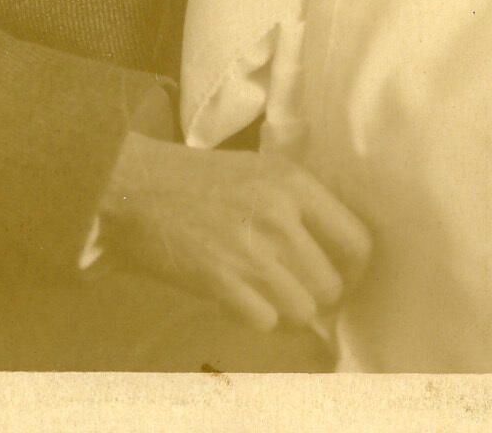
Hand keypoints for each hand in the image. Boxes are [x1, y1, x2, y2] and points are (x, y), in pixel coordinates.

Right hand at [98, 134, 371, 331]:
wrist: (134, 185)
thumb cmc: (197, 178)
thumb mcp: (259, 170)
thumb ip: (299, 203)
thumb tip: (334, 251)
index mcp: (294, 183)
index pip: (358, 242)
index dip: (352, 269)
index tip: (338, 277)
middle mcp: (280, 215)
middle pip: (330, 284)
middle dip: (314, 293)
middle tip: (291, 286)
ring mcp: (252, 249)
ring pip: (302, 309)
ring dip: (284, 309)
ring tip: (262, 292)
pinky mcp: (222, 280)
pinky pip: (265, 321)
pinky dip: (254, 316)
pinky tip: (236, 296)